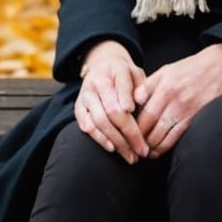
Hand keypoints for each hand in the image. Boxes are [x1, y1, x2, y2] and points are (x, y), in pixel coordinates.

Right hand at [76, 41, 147, 163]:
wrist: (102, 65)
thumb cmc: (125, 74)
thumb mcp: (136, 73)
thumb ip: (141, 85)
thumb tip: (141, 100)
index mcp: (115, 69)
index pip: (121, 84)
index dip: (126, 98)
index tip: (133, 111)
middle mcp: (98, 82)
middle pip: (112, 110)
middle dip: (129, 133)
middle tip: (142, 150)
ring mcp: (86, 96)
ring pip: (99, 121)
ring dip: (116, 141)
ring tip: (131, 155)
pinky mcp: (78, 107)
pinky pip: (86, 125)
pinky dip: (99, 138)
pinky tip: (112, 148)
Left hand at [133, 43, 221, 158]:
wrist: (218, 68)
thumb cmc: (188, 69)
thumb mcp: (165, 71)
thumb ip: (147, 86)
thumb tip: (132, 101)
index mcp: (164, 88)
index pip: (145, 114)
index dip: (135, 127)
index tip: (127, 133)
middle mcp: (175, 101)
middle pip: (153, 127)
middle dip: (141, 139)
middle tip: (132, 146)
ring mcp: (187, 111)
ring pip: (165, 135)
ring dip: (152, 146)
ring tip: (143, 152)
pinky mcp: (196, 118)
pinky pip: (178, 136)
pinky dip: (167, 146)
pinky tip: (158, 150)